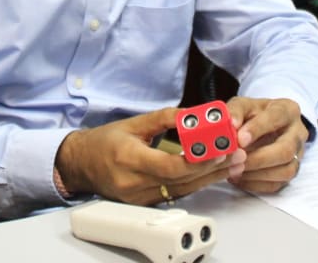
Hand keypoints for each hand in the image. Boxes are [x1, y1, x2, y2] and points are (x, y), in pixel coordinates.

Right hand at [55, 107, 246, 205]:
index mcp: (129, 158)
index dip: (196, 160)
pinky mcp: (144, 203)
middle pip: (181, 180)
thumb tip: (191, 114)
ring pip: (182, 190)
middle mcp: (134, 182)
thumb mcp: (132, 123)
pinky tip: (213, 174)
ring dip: (210, 177)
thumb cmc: (104, 142)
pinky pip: (175, 194)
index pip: (168, 166)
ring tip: (233, 163)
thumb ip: (163, 118)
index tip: (218, 150)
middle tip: (236, 154)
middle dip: (212, 167)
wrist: (80, 165)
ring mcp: (138, 197)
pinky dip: (195, 183)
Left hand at [225, 96, 306, 193]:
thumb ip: (235, 111)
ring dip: (257, 174)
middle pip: (286, 150)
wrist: (263, 125)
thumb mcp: (243, 105)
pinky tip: (239, 177)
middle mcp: (297, 132)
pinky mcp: (291, 171)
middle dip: (258, 158)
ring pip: (285, 170)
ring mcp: (297, 154)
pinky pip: (278, 184)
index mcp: (287, 110)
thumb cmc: (254, 114)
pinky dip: (256, 183)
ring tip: (235, 169)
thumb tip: (231, 123)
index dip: (258, 129)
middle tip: (236, 160)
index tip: (240, 139)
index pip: (277, 117)